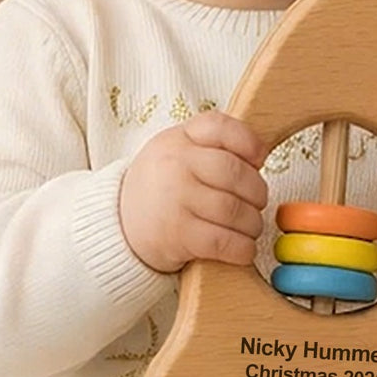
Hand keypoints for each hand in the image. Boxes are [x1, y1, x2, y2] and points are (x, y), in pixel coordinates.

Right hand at [119, 111, 269, 272]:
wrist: (117, 226)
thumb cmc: (158, 188)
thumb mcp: (175, 152)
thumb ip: (211, 147)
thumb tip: (259, 157)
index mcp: (178, 138)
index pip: (220, 127)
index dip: (250, 142)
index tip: (259, 159)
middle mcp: (175, 164)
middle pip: (235, 172)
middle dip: (257, 192)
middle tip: (257, 202)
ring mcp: (175, 200)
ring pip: (234, 210)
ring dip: (252, 224)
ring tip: (250, 227)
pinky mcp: (177, 235)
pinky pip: (223, 241)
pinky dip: (242, 248)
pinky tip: (242, 248)